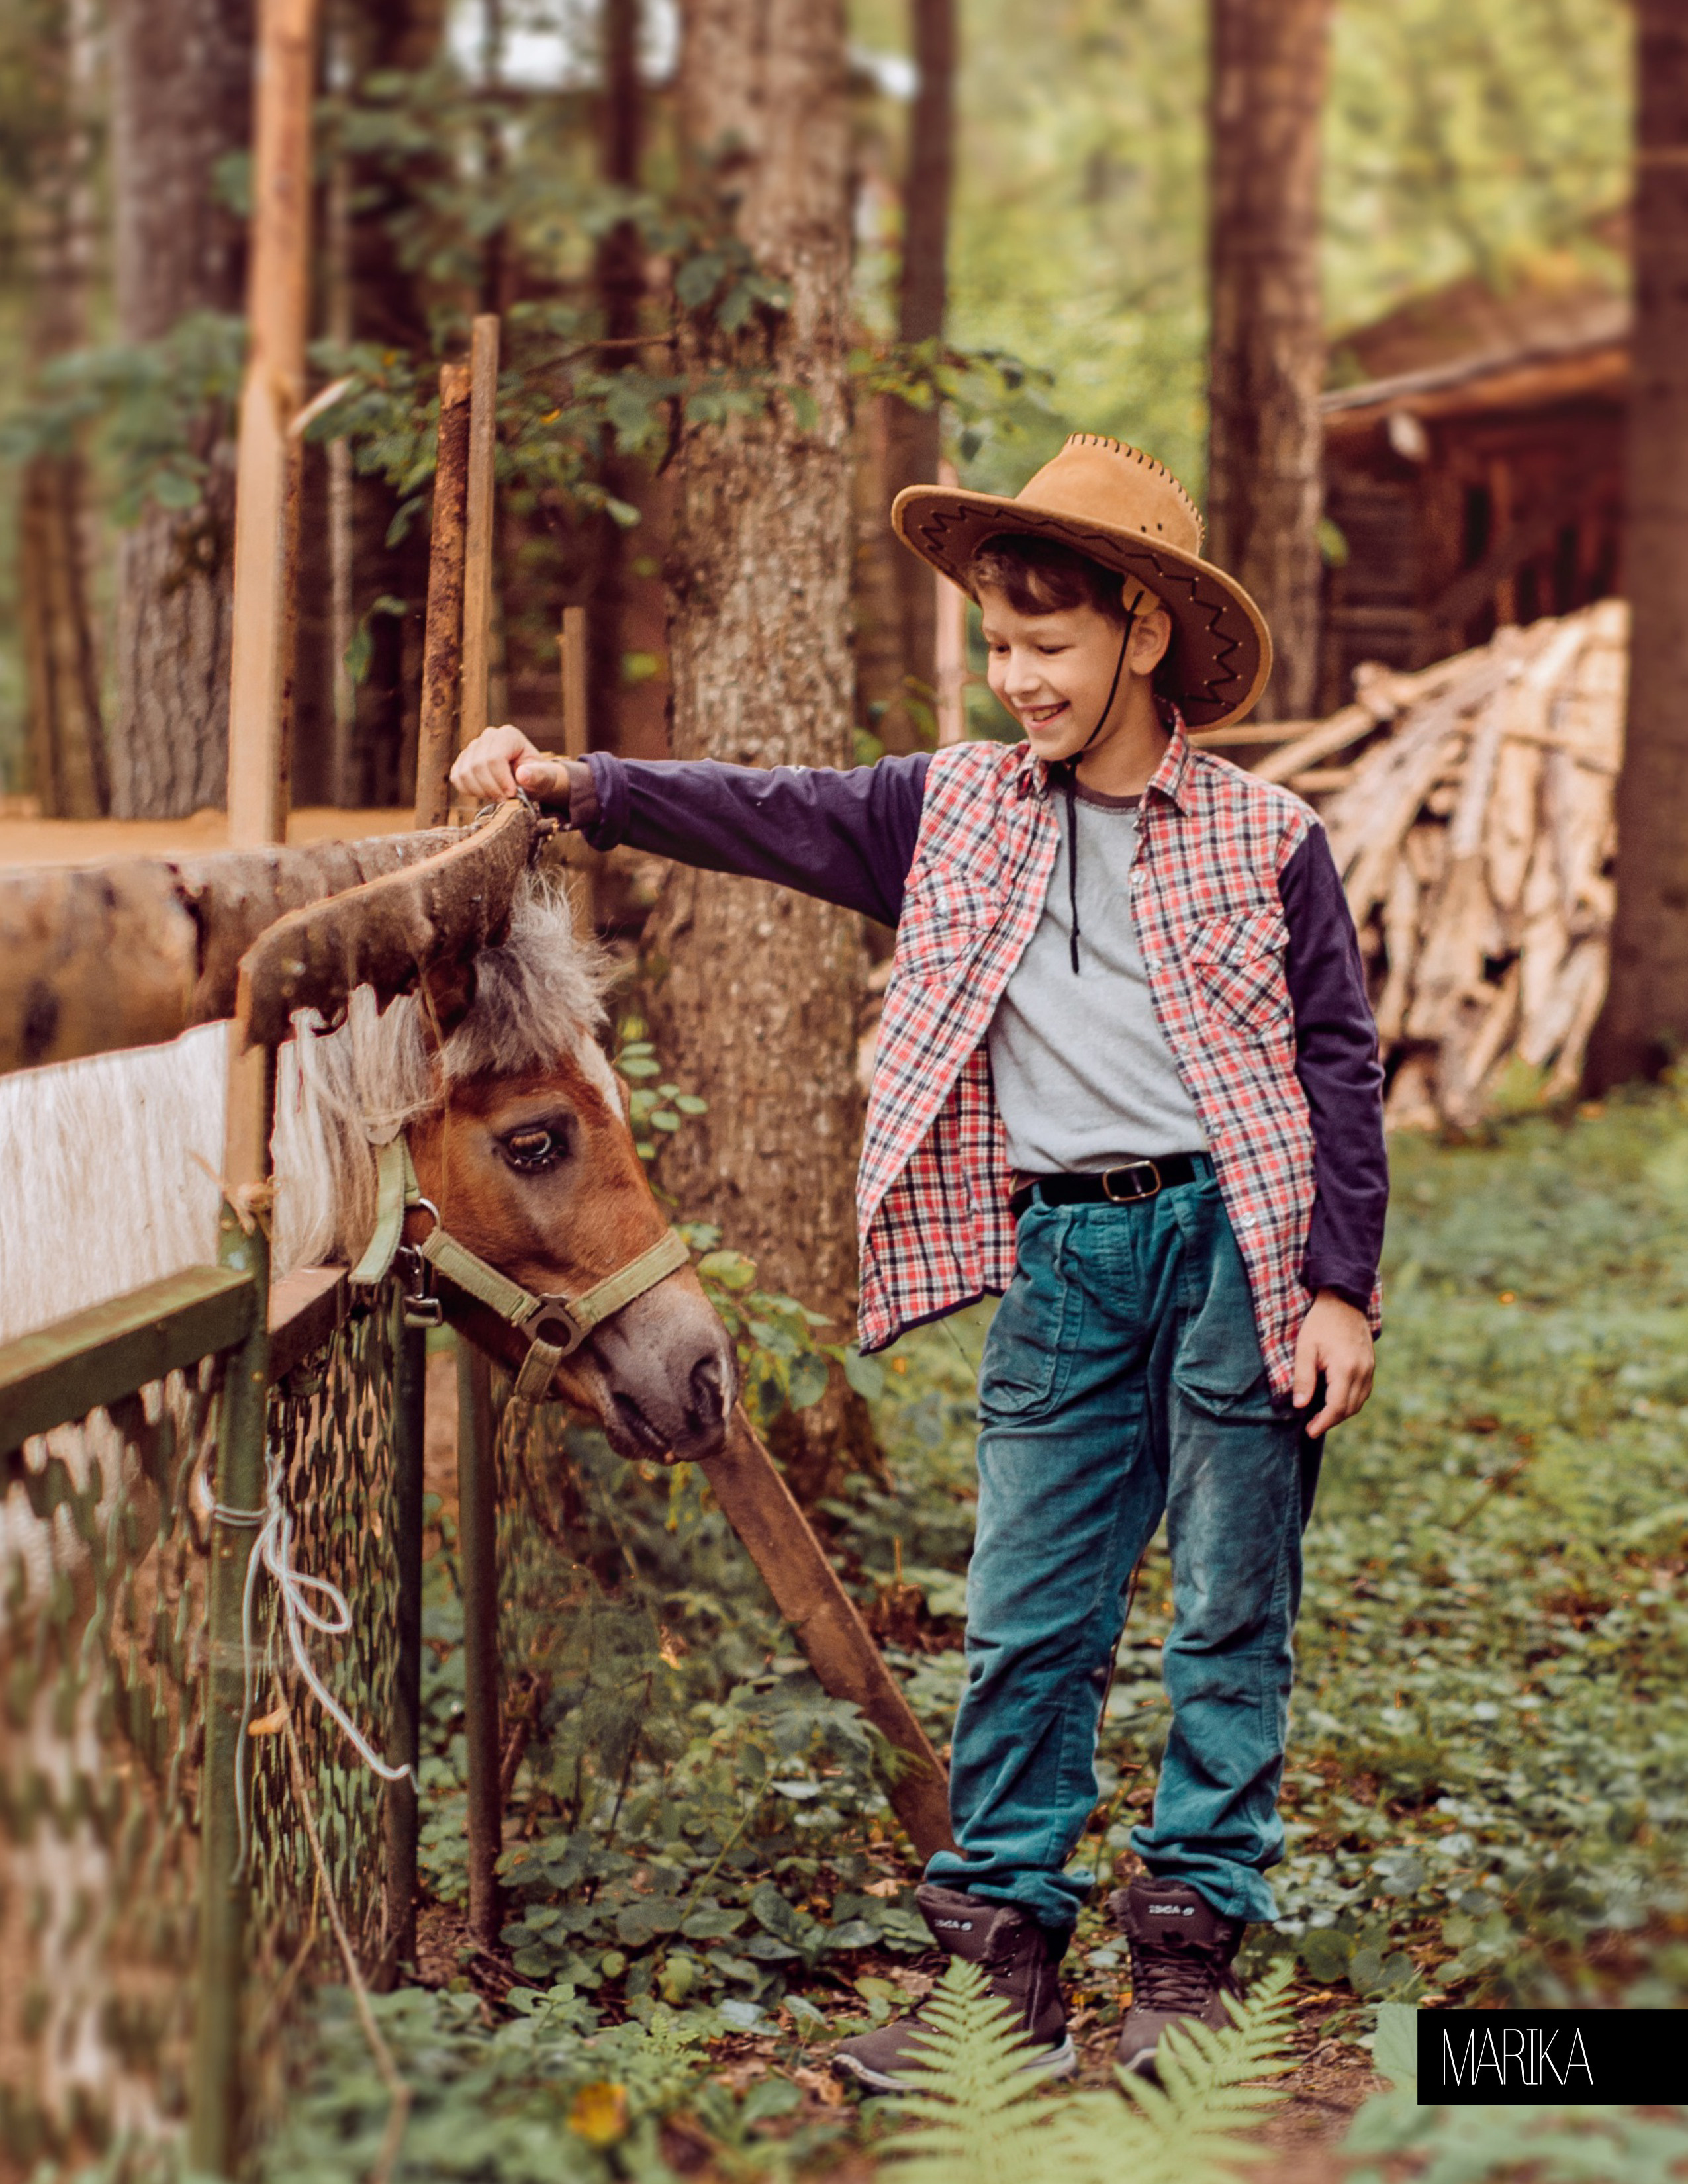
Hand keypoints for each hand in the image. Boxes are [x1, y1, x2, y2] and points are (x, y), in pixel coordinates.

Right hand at [450, 724, 573, 807]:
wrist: (529, 780)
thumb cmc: (537, 777)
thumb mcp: (545, 778)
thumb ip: (538, 776)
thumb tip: (522, 775)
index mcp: (508, 735)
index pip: (494, 758)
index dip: (501, 781)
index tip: (512, 795)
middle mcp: (488, 736)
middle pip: (477, 766)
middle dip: (491, 788)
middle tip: (505, 799)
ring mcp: (473, 747)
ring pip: (464, 773)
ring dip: (481, 792)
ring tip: (497, 795)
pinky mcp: (463, 760)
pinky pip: (457, 778)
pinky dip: (470, 791)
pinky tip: (486, 793)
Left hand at [1292, 1288, 1374, 1438]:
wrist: (1343, 1301)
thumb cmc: (1320, 1323)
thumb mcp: (1305, 1348)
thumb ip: (1303, 1378)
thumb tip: (1300, 1406)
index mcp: (1345, 1368)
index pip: (1337, 1406)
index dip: (1323, 1422)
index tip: (1310, 1432)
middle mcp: (1362, 1371)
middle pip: (1350, 1408)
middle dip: (1331, 1420)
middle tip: (1312, 1426)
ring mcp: (1370, 1368)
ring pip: (1359, 1402)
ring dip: (1341, 1412)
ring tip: (1321, 1416)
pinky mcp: (1371, 1364)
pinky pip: (1364, 1391)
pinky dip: (1351, 1401)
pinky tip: (1335, 1400)